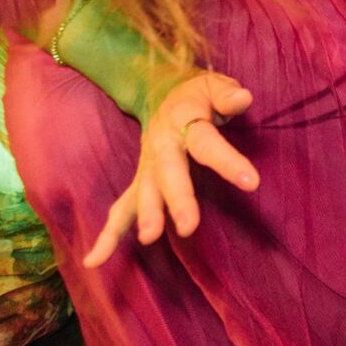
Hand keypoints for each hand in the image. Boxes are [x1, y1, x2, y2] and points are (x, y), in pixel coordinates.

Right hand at [83, 70, 258, 267]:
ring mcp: (147, 165)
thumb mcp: (214, 84)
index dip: (228, 162)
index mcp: (183, 120)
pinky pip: (121, 208)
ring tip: (150, 238)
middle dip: (178, 198)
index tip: (252, 183)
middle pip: (169, 172)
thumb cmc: (196, 93)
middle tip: (188, 226)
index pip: (206, 142)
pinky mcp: (141, 181)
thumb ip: (227, 95)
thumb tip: (244, 98)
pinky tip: (94, 261)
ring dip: (146, 216)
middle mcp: (161, 145)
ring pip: (144, 192)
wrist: (159, 89)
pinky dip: (108, 234)